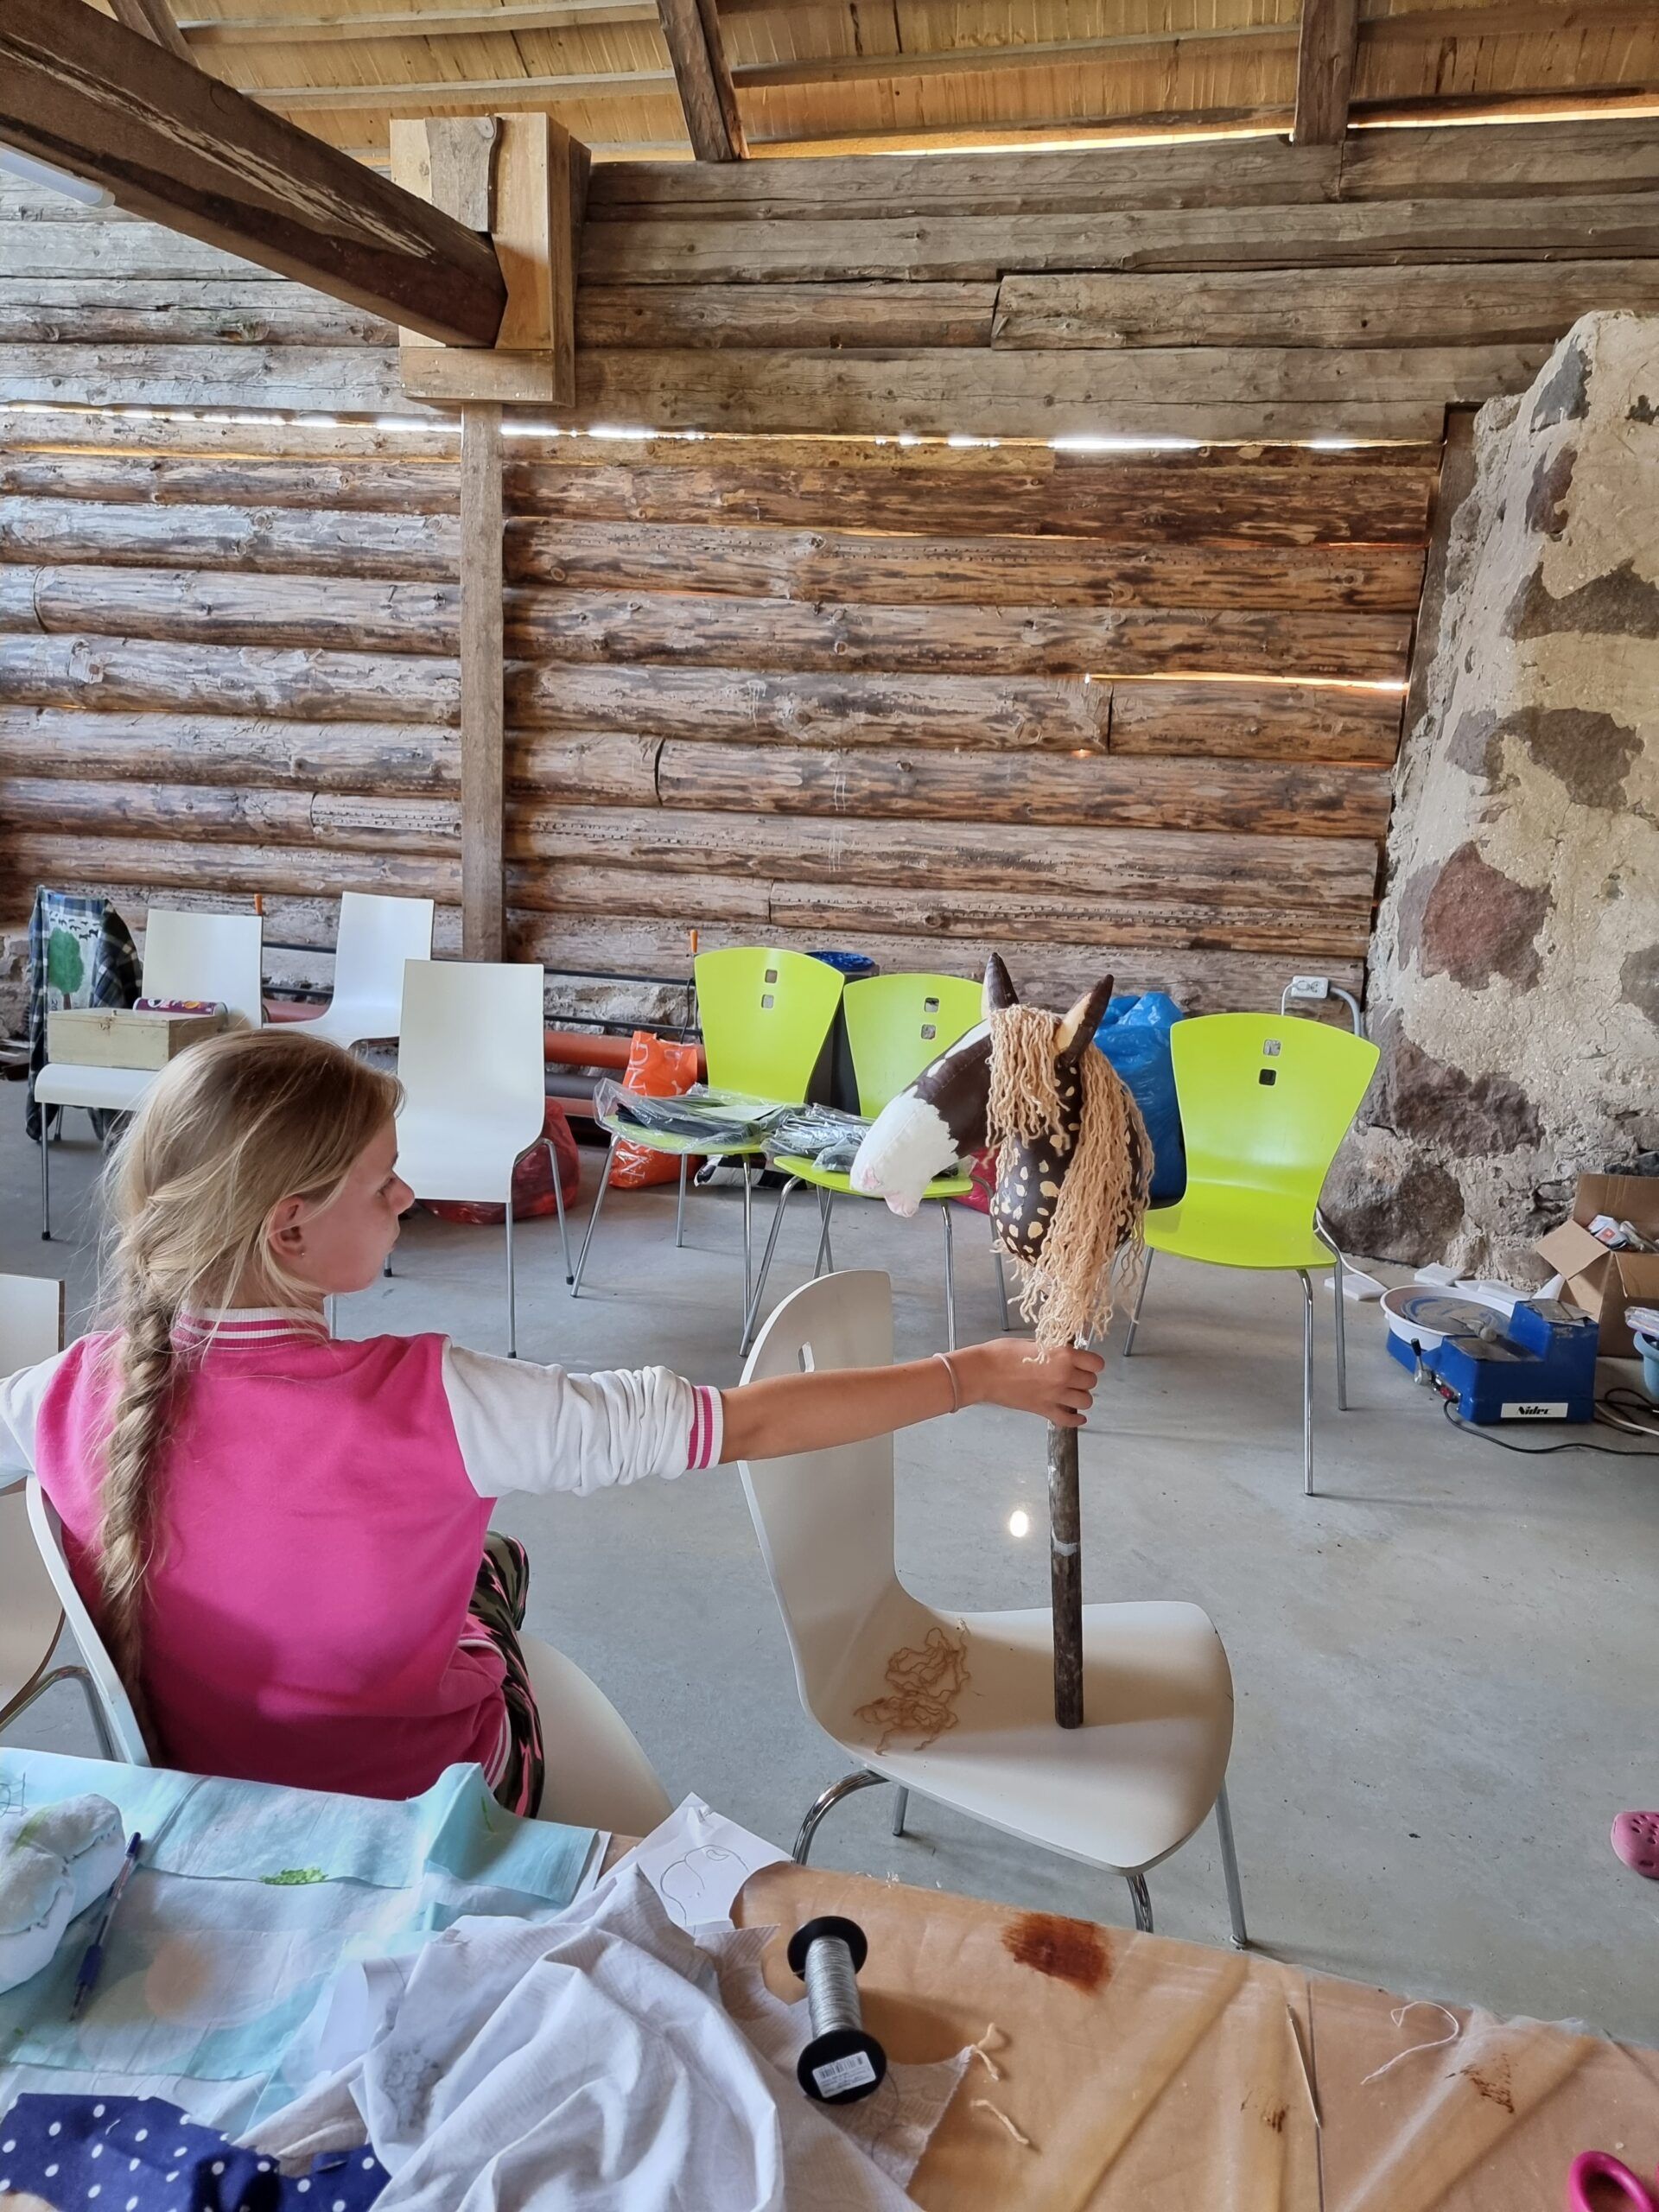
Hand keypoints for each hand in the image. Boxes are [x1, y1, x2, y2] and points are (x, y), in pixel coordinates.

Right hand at [959, 1337, 1103, 1426]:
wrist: (983, 1372)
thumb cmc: (1003, 1353)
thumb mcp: (1034, 1342)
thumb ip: (1055, 1350)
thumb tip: (1067, 1354)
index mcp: (1063, 1355)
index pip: (1096, 1363)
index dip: (1092, 1363)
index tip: (1086, 1363)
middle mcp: (1063, 1376)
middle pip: (1091, 1382)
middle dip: (1084, 1379)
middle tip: (1074, 1376)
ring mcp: (1055, 1395)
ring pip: (1085, 1401)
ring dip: (1080, 1397)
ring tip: (1070, 1392)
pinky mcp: (1044, 1410)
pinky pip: (1069, 1420)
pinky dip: (1075, 1420)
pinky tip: (1076, 1416)